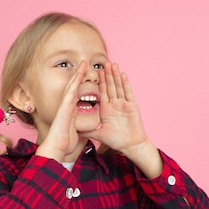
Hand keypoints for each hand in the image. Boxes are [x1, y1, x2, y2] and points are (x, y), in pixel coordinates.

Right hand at [35, 61, 87, 160]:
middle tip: (85, 63)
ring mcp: (65, 106)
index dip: (82, 84)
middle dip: (79, 75)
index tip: (88, 76)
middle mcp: (67, 107)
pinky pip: (70, 92)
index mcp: (71, 112)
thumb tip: (90, 127)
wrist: (57, 148)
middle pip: (74, 87)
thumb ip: (82, 127)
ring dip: (77, 74)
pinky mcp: (64, 108)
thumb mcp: (77, 132)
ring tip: (83, 63)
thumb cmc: (66, 143)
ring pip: (72, 86)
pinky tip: (79, 74)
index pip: (78, 95)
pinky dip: (74, 83)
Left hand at [82, 62, 162, 177]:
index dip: (99, 82)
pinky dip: (126, 83)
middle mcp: (115, 105)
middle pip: (110, 87)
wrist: (131, 146)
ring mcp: (124, 105)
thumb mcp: (99, 135)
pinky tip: (123, 74)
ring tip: (112, 64)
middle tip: (104, 63)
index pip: (102, 93)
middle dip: (107, 75)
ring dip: (115, 75)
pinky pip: (128, 93)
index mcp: (107, 110)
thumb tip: (75, 132)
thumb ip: (88, 131)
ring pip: (119, 87)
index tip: (96, 72)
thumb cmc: (117, 141)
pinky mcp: (132, 106)